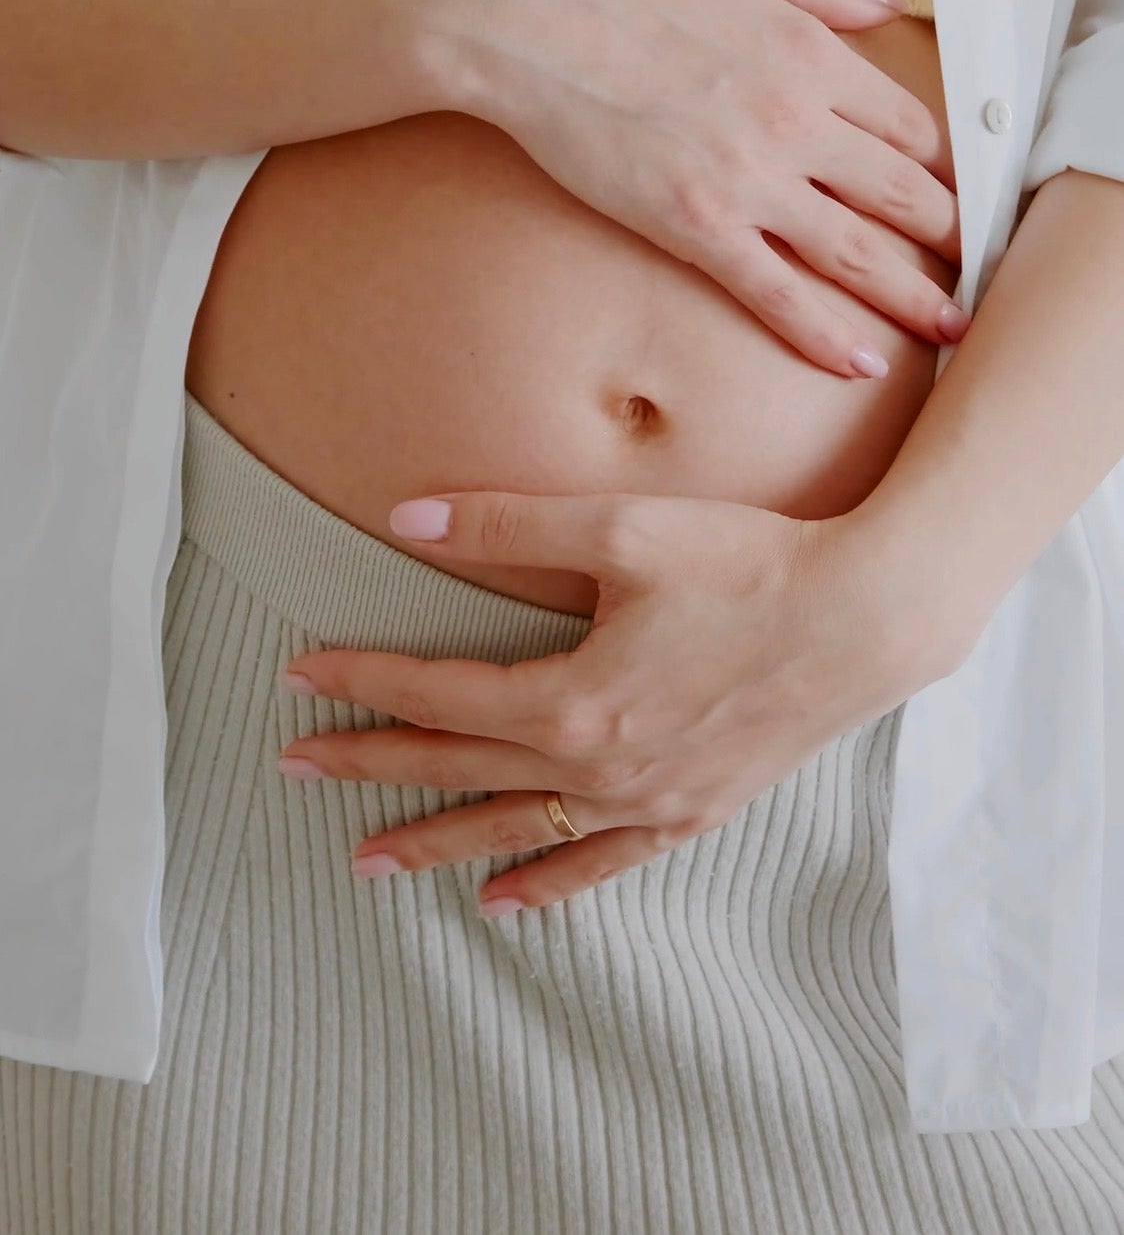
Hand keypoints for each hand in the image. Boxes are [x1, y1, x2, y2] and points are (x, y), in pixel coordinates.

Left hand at [276, 483, 968, 912]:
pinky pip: (599, 865)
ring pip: (516, 830)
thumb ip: (507, 523)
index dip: (364, 680)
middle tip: (295, 768)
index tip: (302, 673)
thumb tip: (406, 516)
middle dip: (372, 764)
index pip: (439, 693)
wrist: (866, 620)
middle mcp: (599, 768)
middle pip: (459, 767)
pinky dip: (545, 884)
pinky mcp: (691, 813)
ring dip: (436, 840)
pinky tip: (504, 903)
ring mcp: (646, 802)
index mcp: (572, 702)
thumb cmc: (747, 563)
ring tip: (367, 859)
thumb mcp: (621, 529)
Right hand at [448, 0, 963, 376]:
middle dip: (949, 236)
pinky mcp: (693, 226)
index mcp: (810, 51)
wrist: (514, 16)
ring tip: (952, 327)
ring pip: (857, 252)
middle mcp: (796, 120)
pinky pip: (775, 293)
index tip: (950, 190)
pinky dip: (824, 333)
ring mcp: (747, 179)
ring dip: (913, 296)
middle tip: (972, 269)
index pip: (908, 124)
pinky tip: (860, 362)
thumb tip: (887, 4)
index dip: (939, 164)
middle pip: (904, 193)